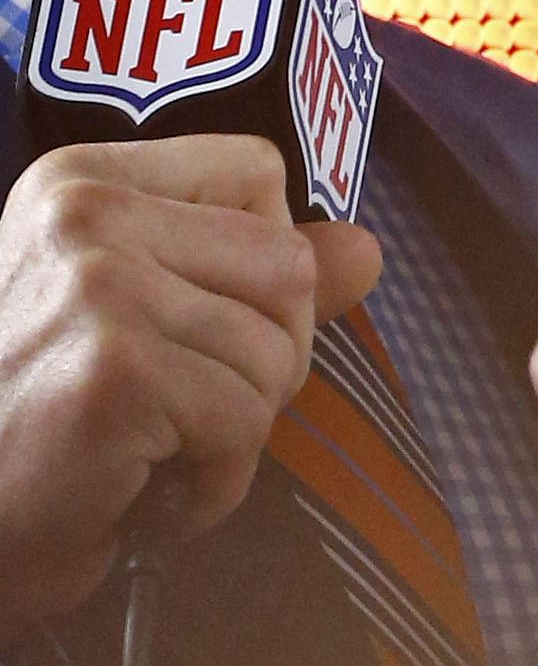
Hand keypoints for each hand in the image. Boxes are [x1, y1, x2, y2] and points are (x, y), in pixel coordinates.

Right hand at [0, 135, 380, 621]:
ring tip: (156, 451)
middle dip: (268, 355)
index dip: (263, 261)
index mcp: (82, 180)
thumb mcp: (140, 319)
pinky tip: (150, 494)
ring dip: (238, 427)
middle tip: (185, 408)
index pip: (256, 171)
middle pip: (286, 262)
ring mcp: (98, 288)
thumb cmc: (41, 424)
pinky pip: (245, 420)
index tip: (202, 321)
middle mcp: (83, 215)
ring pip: (275, 349)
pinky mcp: (115, 372)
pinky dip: (218, 481)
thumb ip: (256, 274)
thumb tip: (368, 251)